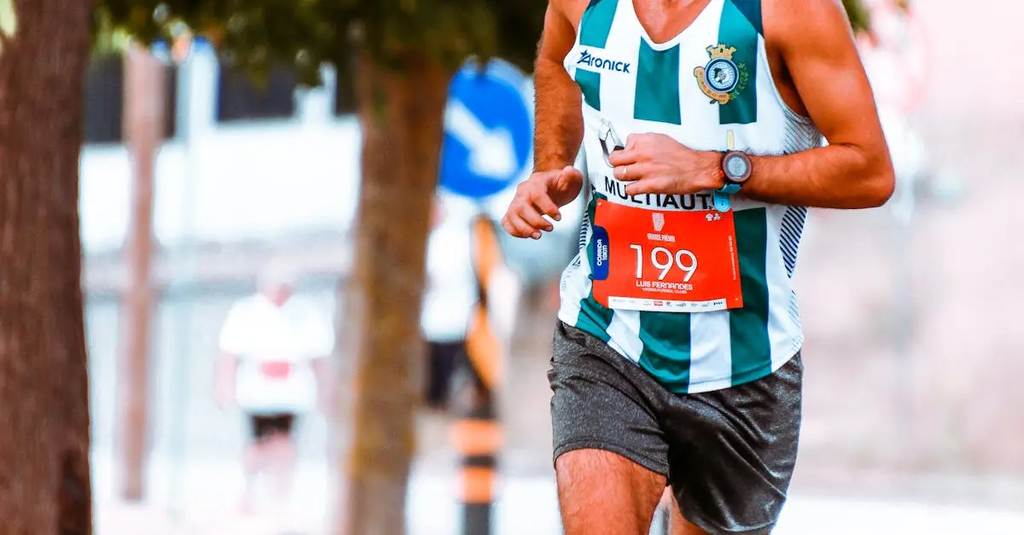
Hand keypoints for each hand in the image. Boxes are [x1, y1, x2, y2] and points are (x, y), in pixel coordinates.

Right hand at [502, 166, 582, 239]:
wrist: (549, 185)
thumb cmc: (559, 183)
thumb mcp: (571, 178)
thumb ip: (572, 175)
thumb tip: (569, 171)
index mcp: (536, 183)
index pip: (537, 195)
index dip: (547, 208)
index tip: (558, 217)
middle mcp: (523, 192)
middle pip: (521, 207)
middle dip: (535, 221)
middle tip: (550, 227)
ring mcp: (516, 202)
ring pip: (511, 216)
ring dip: (524, 229)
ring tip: (538, 235)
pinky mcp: (513, 212)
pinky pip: (507, 223)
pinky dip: (516, 232)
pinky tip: (528, 234)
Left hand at [607, 134, 721, 195]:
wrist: (698, 169)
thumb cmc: (683, 156)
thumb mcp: (662, 140)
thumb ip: (645, 143)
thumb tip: (630, 148)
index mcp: (647, 141)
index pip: (623, 144)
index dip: (625, 153)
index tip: (627, 158)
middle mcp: (644, 153)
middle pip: (615, 160)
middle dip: (618, 165)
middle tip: (624, 169)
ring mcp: (646, 169)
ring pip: (619, 174)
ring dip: (624, 178)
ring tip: (632, 178)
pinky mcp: (650, 184)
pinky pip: (629, 189)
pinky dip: (632, 190)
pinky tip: (639, 187)